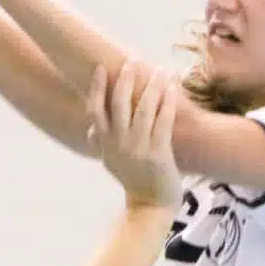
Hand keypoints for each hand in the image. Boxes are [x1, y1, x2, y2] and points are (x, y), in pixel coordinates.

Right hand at [85, 62, 182, 208]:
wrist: (150, 205)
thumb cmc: (132, 179)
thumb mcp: (110, 161)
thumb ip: (100, 143)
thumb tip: (91, 129)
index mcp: (105, 143)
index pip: (95, 110)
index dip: (97, 88)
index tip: (101, 68)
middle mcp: (119, 143)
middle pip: (119, 104)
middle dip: (126, 79)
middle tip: (133, 60)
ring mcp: (138, 148)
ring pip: (144, 109)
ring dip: (152, 86)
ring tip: (160, 69)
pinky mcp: (159, 153)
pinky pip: (163, 121)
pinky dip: (167, 102)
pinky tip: (173, 88)